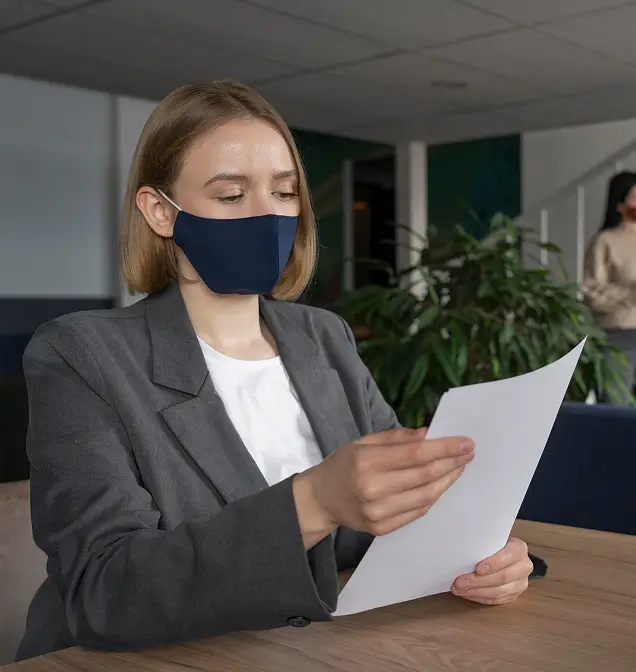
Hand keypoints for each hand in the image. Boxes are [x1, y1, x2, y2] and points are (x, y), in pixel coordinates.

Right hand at [293, 428, 473, 547]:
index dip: (445, 448)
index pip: (416, 454)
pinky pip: (417, 512)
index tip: (466, 442)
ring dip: (448, 481)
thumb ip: (397, 438)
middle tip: (468, 453)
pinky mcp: (382, 528)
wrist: (321, 499)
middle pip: (425, 476)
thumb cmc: (343, 465)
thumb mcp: (363, 442)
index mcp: (366, 462)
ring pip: (426, 497)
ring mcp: (378, 512)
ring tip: (459, 468)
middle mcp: (373, 489)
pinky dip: (433, 497)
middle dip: (452, 463)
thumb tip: (429, 435)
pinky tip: (441, 484)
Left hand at [452, 537, 532, 604]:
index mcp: (519, 548)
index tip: (478, 568)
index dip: (494, 563)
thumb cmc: (495, 544)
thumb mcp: (493, 538)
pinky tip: (468, 594)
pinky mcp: (514, 595)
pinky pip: (497, 600)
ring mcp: (520, 583)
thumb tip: (462, 551)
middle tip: (460, 582)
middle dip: (478, 581)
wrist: (507, 553)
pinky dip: (480, 598)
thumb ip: (484, 544)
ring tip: (460, 590)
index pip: (508, 556)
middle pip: (502, 577)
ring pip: (499, 592)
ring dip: (476, 592)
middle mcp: (523, 566)